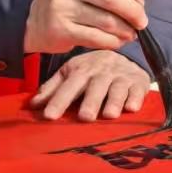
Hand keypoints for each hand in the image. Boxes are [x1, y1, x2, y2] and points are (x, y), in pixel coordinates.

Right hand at [24, 0, 146, 54]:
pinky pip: (96, 38)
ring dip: (125, 30)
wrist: (36, 20)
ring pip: (106, 21)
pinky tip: (118, 41)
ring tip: (131, 33)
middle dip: (133, 12)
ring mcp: (61, 7)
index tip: (140, 0)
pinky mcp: (61, 30)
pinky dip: (113, 42)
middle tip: (142, 22)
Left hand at [28, 51, 151, 121]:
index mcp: (82, 69)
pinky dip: (135, 99)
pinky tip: (132, 107)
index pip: (69, 85)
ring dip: (114, 101)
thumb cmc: (93, 69)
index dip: (59, 100)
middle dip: (91, 101)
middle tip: (85, 117)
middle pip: (96, 86)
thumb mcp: (71, 72)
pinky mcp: (139, 82)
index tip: (49, 116)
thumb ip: (53, 89)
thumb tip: (33, 105)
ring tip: (109, 115)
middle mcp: (102, 72)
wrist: (126, 54)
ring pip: (118, 88)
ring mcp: (122, 76)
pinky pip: (138, 90)